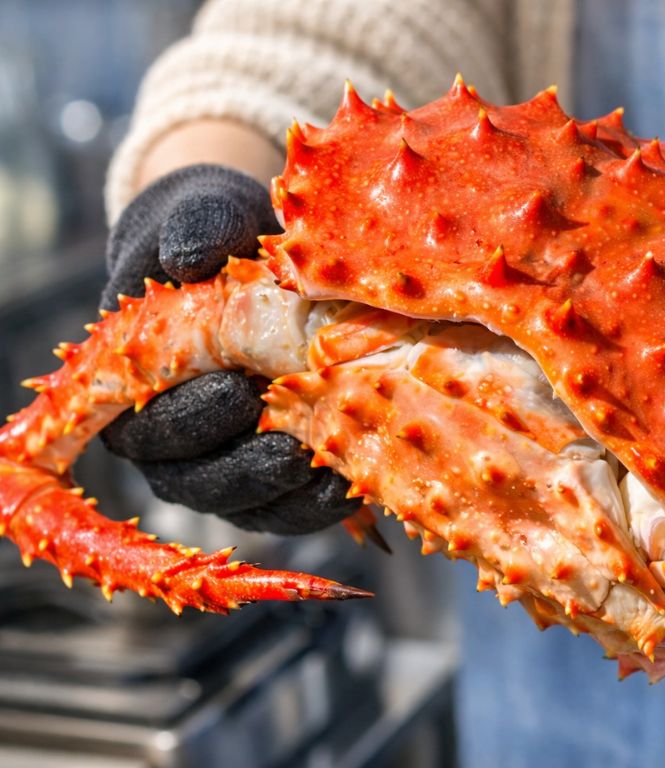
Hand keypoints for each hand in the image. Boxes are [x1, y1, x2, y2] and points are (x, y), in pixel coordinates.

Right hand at [100, 164, 359, 534]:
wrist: (264, 255)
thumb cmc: (221, 232)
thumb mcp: (207, 214)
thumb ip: (195, 228)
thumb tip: (190, 258)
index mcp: (138, 387)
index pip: (152, 426)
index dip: (192, 417)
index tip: (237, 391)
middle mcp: (176, 444)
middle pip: (203, 482)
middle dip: (248, 468)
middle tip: (292, 447)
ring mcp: (231, 465)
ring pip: (256, 505)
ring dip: (295, 496)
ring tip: (338, 469)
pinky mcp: (284, 477)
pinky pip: (301, 508)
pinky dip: (331, 498)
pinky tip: (365, 476)